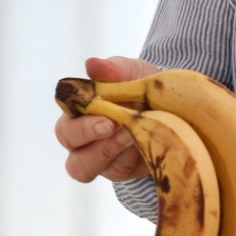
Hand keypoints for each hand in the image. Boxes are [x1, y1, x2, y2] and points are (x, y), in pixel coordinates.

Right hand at [55, 55, 156, 182]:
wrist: (170, 102)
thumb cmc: (140, 85)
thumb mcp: (132, 72)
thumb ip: (113, 69)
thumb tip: (92, 65)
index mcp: (78, 116)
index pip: (65, 127)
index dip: (81, 127)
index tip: (106, 119)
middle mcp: (83, 143)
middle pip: (73, 158)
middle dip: (95, 144)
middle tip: (116, 128)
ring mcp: (101, 160)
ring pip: (89, 170)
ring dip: (111, 153)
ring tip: (133, 136)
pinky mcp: (120, 170)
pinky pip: (118, 171)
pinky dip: (132, 158)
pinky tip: (146, 142)